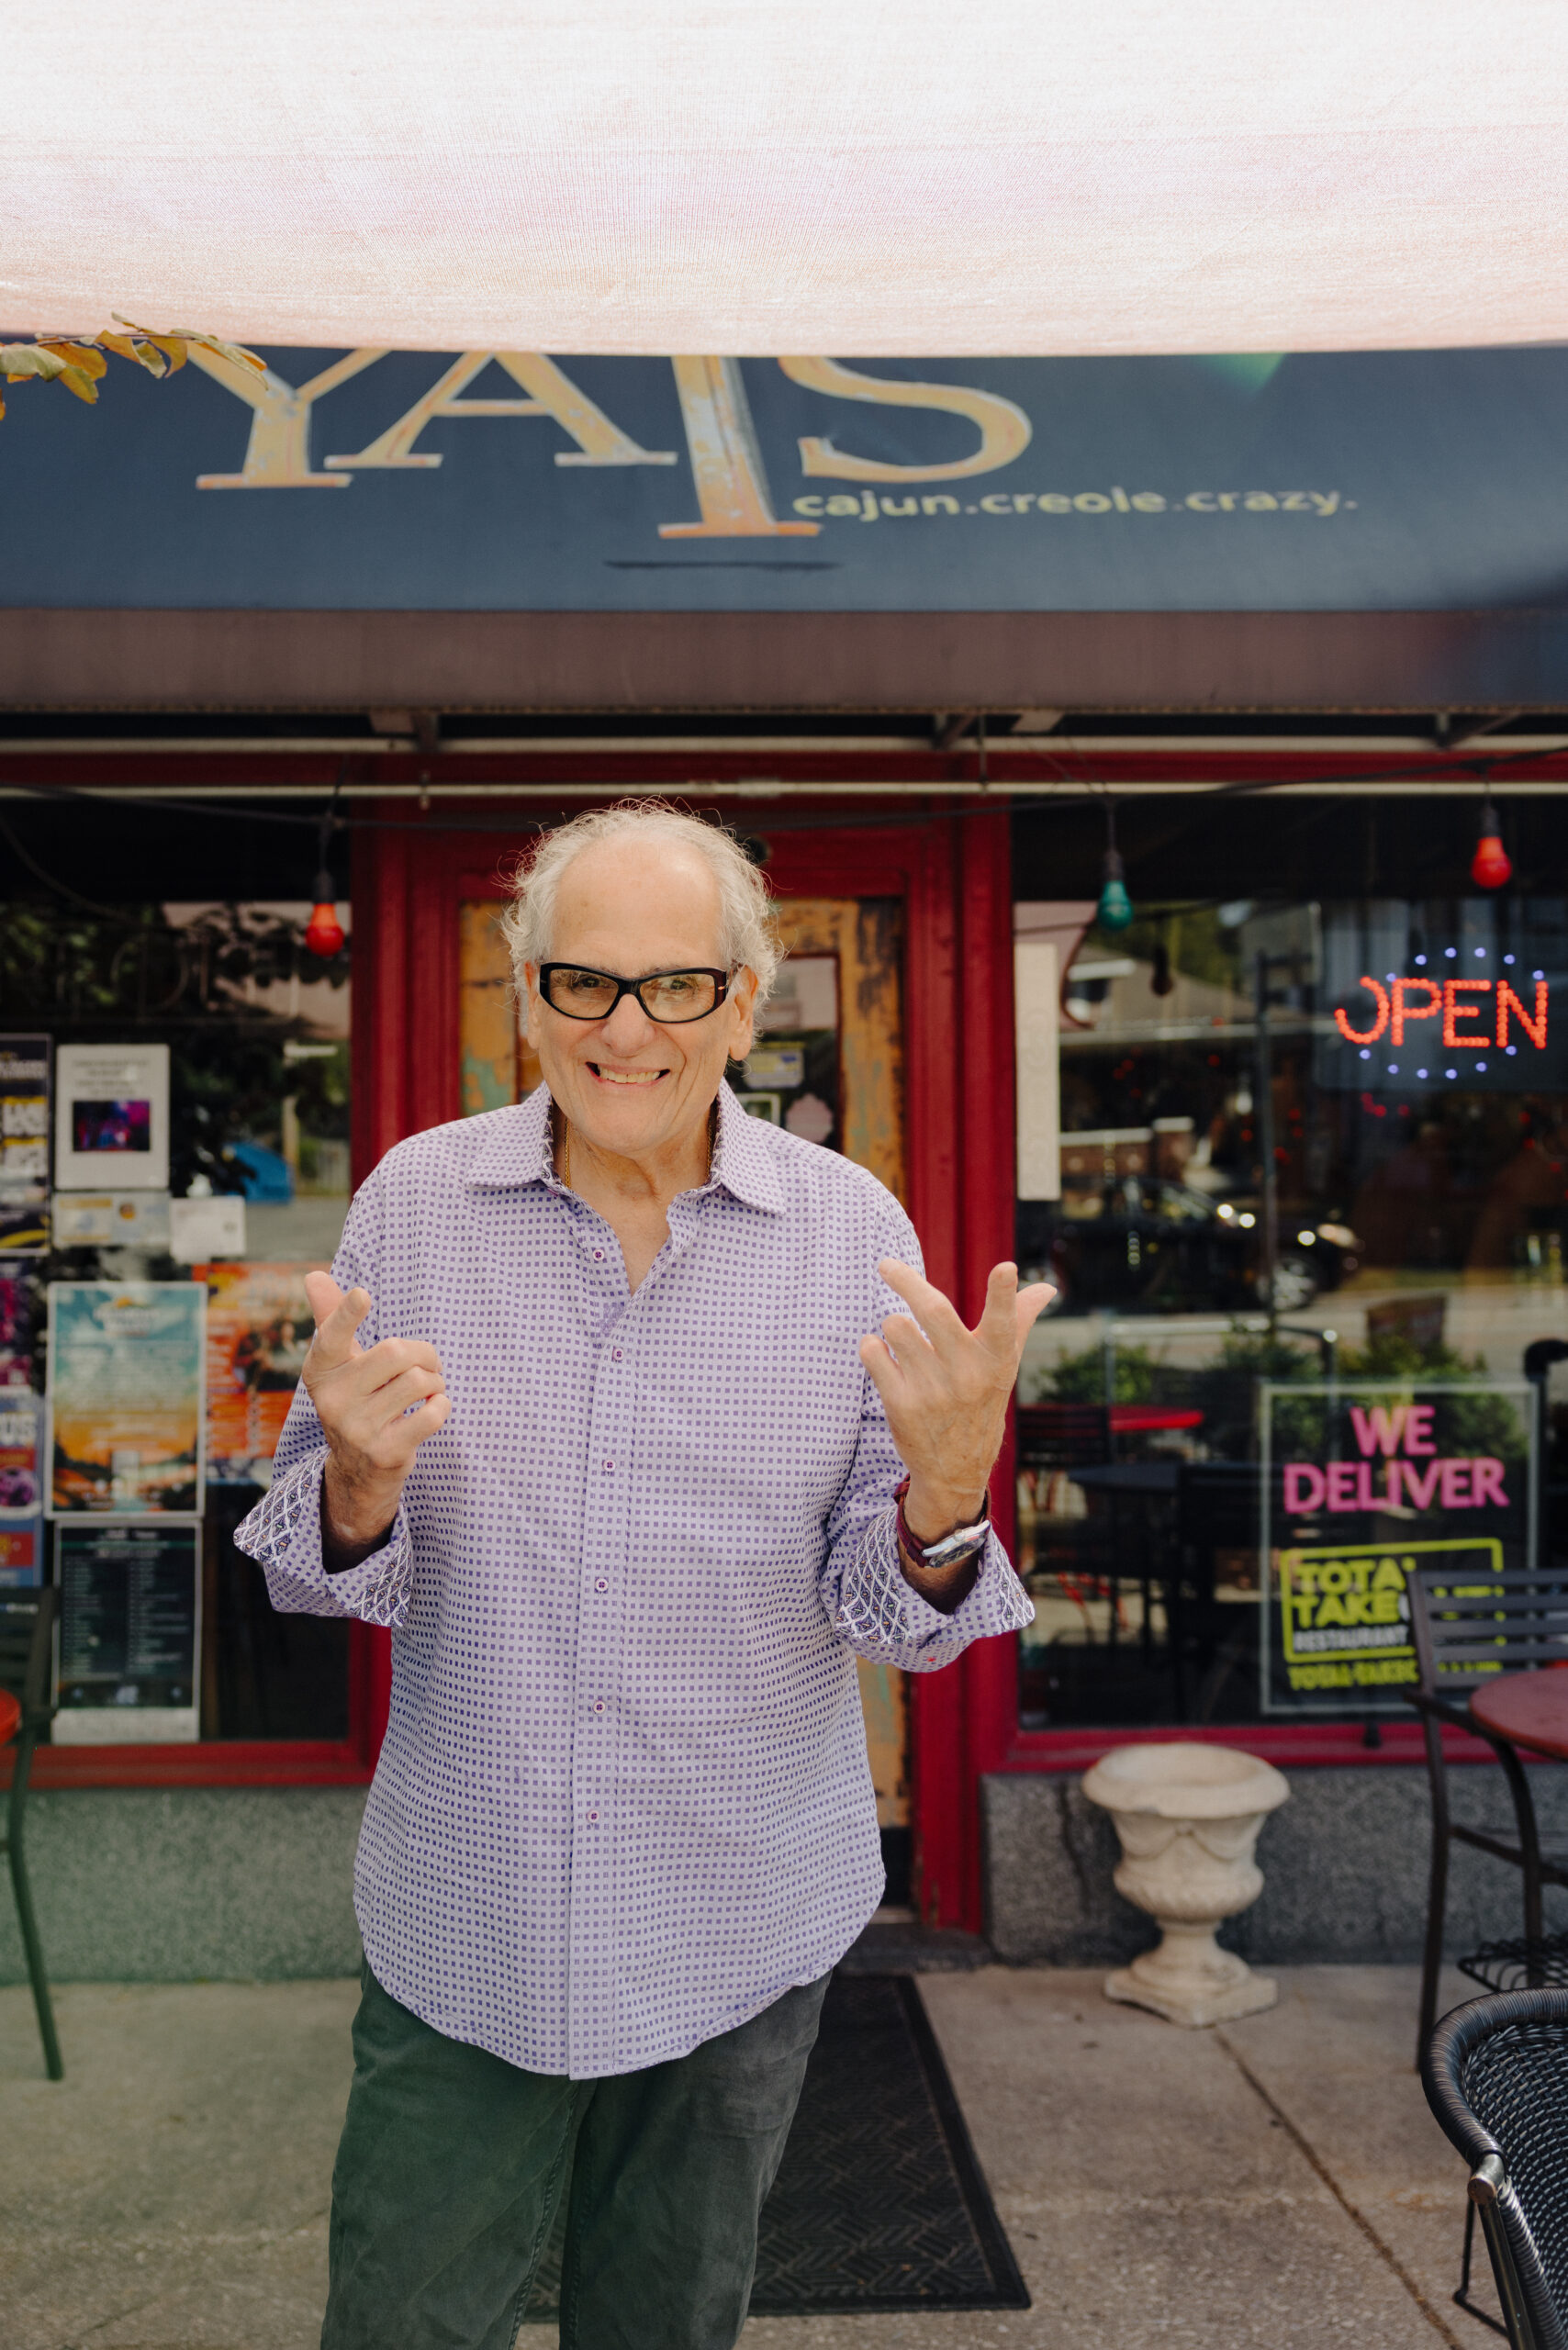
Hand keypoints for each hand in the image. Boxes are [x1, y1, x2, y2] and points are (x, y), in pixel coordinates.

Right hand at [302, 1272, 450, 1552]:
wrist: (357, 1470)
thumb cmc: (355, 1399)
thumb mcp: (340, 1364)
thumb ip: (332, 1319)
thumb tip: (313, 1275)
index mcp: (321, 1372)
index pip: (332, 1338)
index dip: (348, 1314)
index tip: (363, 1294)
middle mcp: (333, 1400)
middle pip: (396, 1352)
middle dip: (424, 1354)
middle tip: (427, 1365)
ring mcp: (357, 1429)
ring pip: (418, 1382)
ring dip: (436, 1382)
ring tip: (429, 1390)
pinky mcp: (385, 1452)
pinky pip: (431, 1415)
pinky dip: (441, 1406)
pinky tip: (432, 1410)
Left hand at [860, 1260, 1053, 1543]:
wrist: (955, 1470)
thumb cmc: (981, 1402)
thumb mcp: (1004, 1366)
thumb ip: (1019, 1320)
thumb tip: (1047, 1288)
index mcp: (996, 1357)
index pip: (1005, 1320)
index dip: (1004, 1293)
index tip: (1005, 1268)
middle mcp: (967, 1372)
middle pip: (931, 1310)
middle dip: (904, 1280)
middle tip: (885, 1264)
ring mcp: (933, 1390)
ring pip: (895, 1327)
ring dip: (892, 1325)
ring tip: (901, 1338)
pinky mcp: (901, 1405)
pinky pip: (873, 1352)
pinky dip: (873, 1347)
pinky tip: (884, 1358)